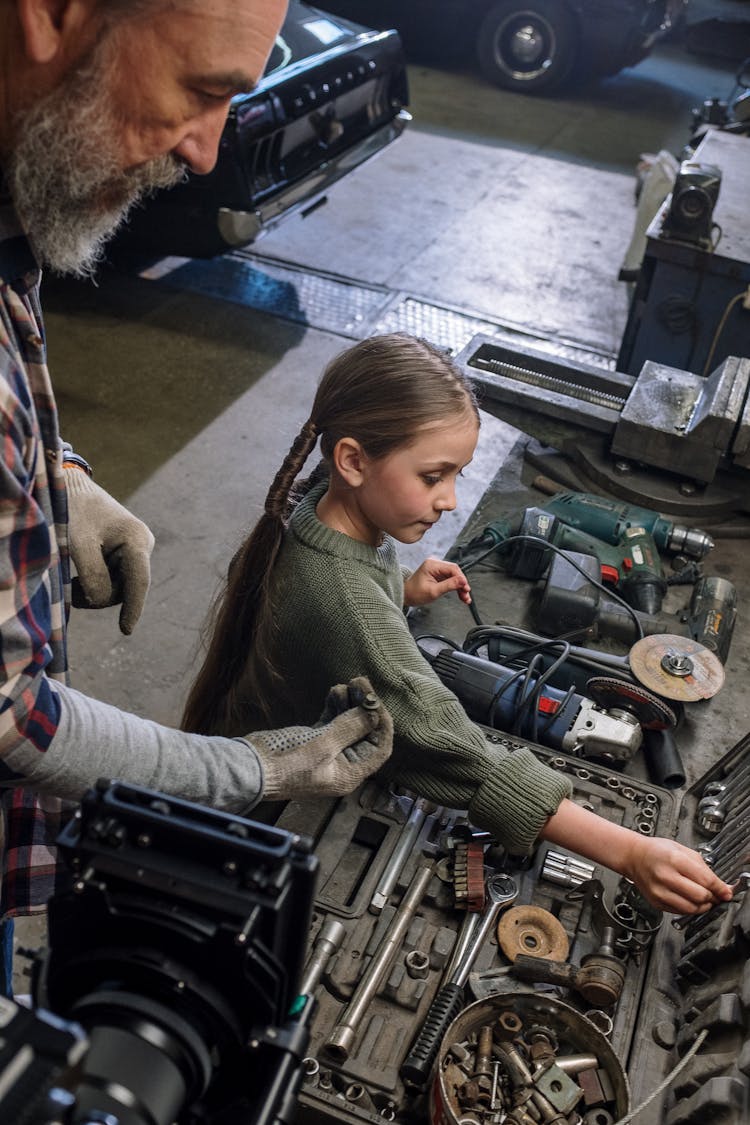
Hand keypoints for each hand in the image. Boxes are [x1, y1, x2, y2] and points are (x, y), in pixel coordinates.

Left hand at [65, 468, 154, 634]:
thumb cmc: (74, 511)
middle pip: (126, 588)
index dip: (133, 608)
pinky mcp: (124, 555)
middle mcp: (141, 546)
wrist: (70, 487)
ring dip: (95, 590)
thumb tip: (102, 601)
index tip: (125, 630)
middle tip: (71, 589)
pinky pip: (113, 580)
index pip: (138, 581)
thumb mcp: (78, 543)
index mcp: (137, 539)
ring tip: (72, 582)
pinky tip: (78, 578)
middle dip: (100, 595)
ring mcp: (134, 551)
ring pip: (119, 587)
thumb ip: (92, 575)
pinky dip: (94, 584)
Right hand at [248, 677, 393, 798]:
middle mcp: (342, 764)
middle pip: (364, 732)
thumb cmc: (285, 764)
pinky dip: (335, 706)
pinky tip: (334, 692)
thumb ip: (350, 728)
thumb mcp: (322, 745)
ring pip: (348, 724)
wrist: (250, 769)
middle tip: (359, 682)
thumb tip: (373, 713)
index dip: (381, 722)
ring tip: (345, 685)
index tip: (375, 699)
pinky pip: (332, 722)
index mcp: (350, 773)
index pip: (379, 747)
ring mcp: (327, 752)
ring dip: (349, 703)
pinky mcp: (313, 741)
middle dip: (364, 707)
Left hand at [403, 557, 471, 606]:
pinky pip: (451, 579)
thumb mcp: (433, 591)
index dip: (461, 579)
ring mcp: (437, 568)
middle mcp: (435, 563)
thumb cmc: (415, 593)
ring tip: (465, 598)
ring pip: (454, 576)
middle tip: (466, 595)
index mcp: (432, 564)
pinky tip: (461, 595)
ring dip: (460, 587)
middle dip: (462, 584)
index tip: (466, 588)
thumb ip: (449, 585)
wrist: (406, 595)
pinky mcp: (438, 574)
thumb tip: (463, 581)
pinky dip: (456, 587)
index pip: (452, 569)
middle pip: (455, 572)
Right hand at [621, 834, 732, 915]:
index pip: (706, 880)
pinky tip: (689, 898)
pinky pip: (681, 912)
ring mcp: (660, 892)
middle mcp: (666, 877)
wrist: (634, 857)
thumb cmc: (657, 851)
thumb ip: (704, 868)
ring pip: (692, 908)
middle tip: (714, 894)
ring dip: (702, 906)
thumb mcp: (683, 850)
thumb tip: (721, 887)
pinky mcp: (656, 902)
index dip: (720, 888)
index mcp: (674, 860)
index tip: (726, 892)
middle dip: (712, 897)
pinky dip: (689, 908)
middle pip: (701, 896)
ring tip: (702, 898)